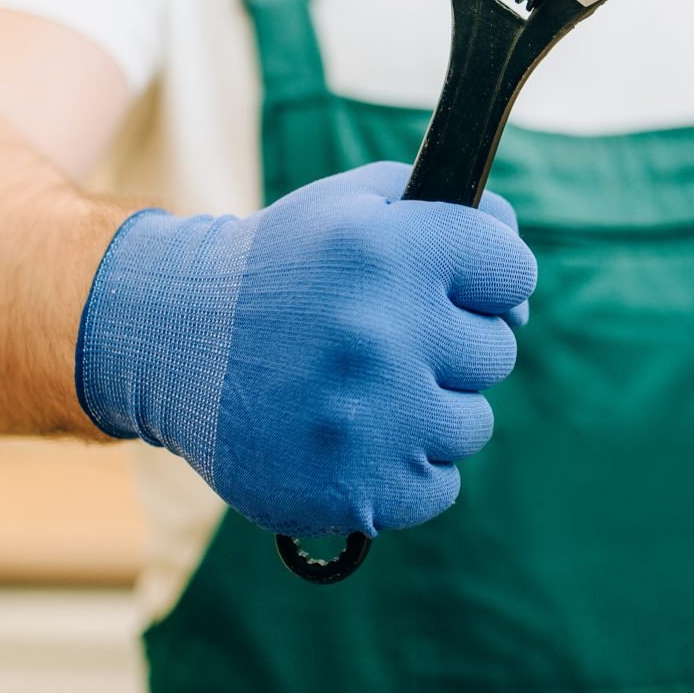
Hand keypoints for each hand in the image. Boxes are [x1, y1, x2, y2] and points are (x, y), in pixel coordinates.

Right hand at [75, 162, 536, 537]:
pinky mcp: (356, 489)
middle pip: (495, 353)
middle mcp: (382, 333)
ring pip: (470, 424)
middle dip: (452, 345)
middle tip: (386, 340)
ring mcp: (370, 418)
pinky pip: (439, 485)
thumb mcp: (355, 204)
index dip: (489, 281)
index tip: (456, 289)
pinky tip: (358, 438)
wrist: (174, 343)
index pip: (512, 273)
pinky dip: (406, 469)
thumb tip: (519, 263)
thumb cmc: (283, 269)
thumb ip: (451, 208)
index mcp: (389, 251)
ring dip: (429, 409)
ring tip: (364, 390)